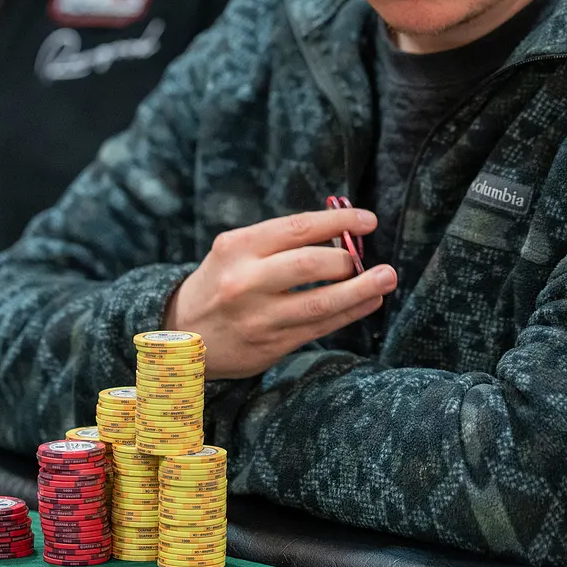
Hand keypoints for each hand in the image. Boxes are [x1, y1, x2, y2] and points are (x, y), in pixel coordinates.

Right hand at [166, 208, 396, 379]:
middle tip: (370, 258)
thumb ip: (281, 242)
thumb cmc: (221, 282)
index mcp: (237, 246)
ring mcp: (258, 317)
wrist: (180, 333)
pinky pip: (318, 327)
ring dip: (360, 290)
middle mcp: (245, 281)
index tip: (368, 221)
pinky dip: (349, 313)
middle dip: (348, 259)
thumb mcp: (236, 251)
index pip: (298, 228)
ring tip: (387, 278)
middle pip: (311, 264)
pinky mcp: (269, 345)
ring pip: (320, 302)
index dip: (339, 221)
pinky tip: (369, 301)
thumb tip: (342, 233)